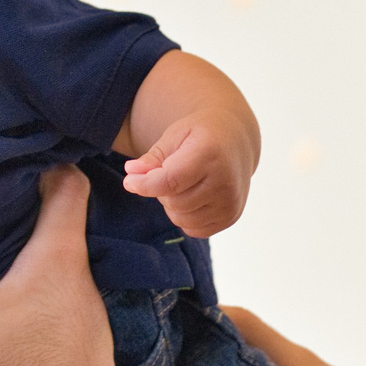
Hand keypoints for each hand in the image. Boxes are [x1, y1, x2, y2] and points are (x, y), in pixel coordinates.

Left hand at [123, 111, 250, 236]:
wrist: (236, 140)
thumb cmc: (201, 135)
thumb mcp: (176, 135)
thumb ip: (153, 157)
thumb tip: (131, 173)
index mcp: (209, 154)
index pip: (170, 181)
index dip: (145, 185)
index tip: (130, 182)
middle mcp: (224, 181)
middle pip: (173, 202)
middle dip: (161, 191)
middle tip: (168, 173)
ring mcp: (230, 202)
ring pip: (181, 218)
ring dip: (172, 205)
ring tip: (182, 185)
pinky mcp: (231, 217)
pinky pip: (194, 230)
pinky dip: (185, 217)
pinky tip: (193, 197)